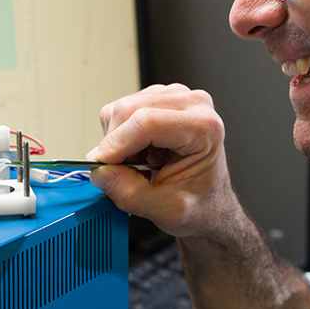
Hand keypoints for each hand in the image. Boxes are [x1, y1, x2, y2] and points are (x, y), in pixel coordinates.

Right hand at [86, 83, 235, 237]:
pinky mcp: (160, 99)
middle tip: (120, 173)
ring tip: (140, 164)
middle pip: (129, 109)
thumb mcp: (168, 210)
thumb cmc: (201, 204)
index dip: (116, 144)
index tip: (100, 167)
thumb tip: (100, 172)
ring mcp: (176, 97)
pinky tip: (140, 152)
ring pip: (121, 109)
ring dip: (118, 140)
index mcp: (205, 128)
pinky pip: (122, 111)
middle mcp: (193, 104)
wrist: (209, 202)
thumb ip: (131, 193)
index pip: (147, 122)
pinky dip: (121, 135)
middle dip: (114, 144)